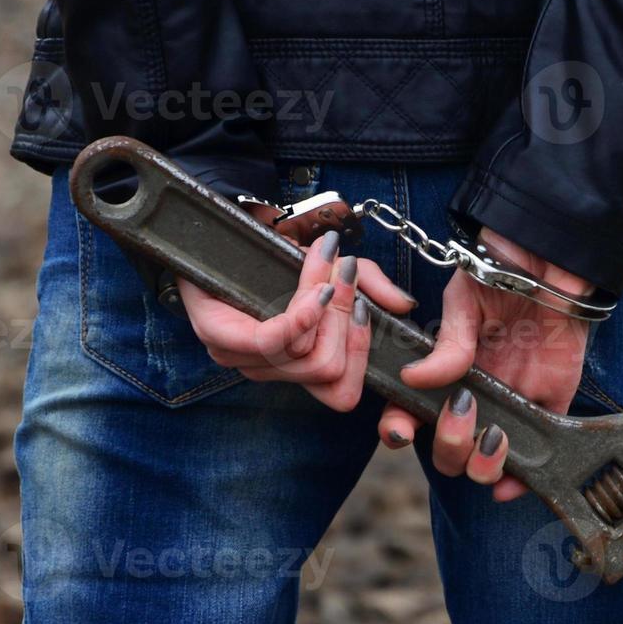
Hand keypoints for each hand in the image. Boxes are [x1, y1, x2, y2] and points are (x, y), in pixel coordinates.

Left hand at [177, 230, 415, 411]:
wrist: (223, 227)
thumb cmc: (279, 255)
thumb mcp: (336, 269)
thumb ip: (371, 287)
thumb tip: (403, 306)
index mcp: (295, 366)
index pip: (342, 396)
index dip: (361, 354)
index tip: (364, 308)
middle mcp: (268, 371)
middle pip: (329, 371)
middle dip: (346, 322)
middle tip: (345, 277)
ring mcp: (240, 358)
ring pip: (308, 356)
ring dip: (328, 308)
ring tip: (329, 269)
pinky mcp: (219, 336)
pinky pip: (276, 342)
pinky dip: (304, 315)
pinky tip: (315, 291)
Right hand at [379, 228, 592, 501]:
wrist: (552, 258)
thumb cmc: (501, 272)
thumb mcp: (466, 299)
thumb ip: (448, 340)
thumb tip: (416, 378)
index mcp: (443, 371)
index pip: (409, 413)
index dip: (398, 429)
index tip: (400, 428)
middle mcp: (472, 395)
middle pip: (447, 450)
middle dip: (447, 443)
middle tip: (462, 408)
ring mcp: (510, 404)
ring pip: (484, 463)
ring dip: (479, 465)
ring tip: (493, 437)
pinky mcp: (550, 406)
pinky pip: (537, 456)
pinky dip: (520, 481)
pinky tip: (512, 482)